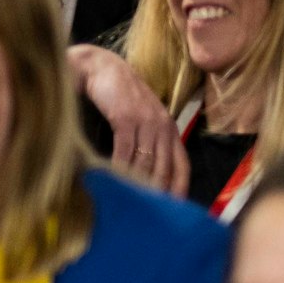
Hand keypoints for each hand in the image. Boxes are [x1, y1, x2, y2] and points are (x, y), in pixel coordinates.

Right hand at [68, 44, 187, 196]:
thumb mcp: (141, 119)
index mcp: (169, 129)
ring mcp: (146, 122)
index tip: (173, 210)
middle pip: (164, 169)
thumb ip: (147, 142)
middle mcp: (163, 127)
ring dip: (137, 184)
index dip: (179, 189)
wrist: (102, 68)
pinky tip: (113, 179)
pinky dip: (120, 167)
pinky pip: (125, 150)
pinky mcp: (126, 118)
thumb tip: (144, 173)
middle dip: (157, 193)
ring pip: (146, 162)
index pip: (181, 166)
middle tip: (148, 214)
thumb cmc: (119, 96)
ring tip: (130, 203)